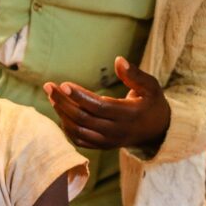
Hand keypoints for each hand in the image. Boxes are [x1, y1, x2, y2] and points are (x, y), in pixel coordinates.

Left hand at [44, 57, 170, 149]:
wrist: (157, 130)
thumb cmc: (152, 103)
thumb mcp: (151, 86)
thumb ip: (135, 75)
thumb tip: (118, 60)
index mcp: (129, 115)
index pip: (99, 107)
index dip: (80, 97)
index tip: (64, 84)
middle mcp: (117, 131)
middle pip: (84, 119)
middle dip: (64, 102)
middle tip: (48, 86)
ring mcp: (109, 141)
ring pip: (79, 131)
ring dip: (62, 114)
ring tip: (51, 96)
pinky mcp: (103, 146)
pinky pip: (80, 140)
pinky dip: (67, 127)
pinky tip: (61, 111)